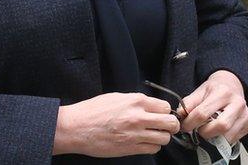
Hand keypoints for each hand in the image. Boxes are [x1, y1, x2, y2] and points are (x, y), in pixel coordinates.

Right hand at [54, 92, 180, 157]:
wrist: (76, 127)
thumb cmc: (92, 111)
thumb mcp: (114, 97)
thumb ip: (135, 101)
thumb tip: (150, 106)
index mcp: (135, 101)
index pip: (165, 106)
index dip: (164, 111)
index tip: (161, 114)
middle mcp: (138, 117)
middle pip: (170, 123)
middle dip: (170, 125)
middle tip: (165, 126)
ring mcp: (135, 134)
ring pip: (164, 138)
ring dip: (161, 137)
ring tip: (152, 135)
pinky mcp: (131, 148)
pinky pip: (153, 149)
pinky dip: (152, 146)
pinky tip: (143, 142)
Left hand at [177, 70, 247, 145]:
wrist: (231, 85)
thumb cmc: (213, 90)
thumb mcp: (199, 91)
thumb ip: (188, 103)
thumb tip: (180, 116)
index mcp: (222, 92)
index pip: (203, 113)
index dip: (190, 123)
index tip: (184, 126)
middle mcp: (237, 103)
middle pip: (221, 126)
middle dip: (205, 132)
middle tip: (197, 130)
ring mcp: (246, 114)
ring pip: (229, 135)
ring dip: (214, 138)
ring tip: (206, 131)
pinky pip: (235, 139)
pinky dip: (223, 139)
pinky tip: (217, 132)